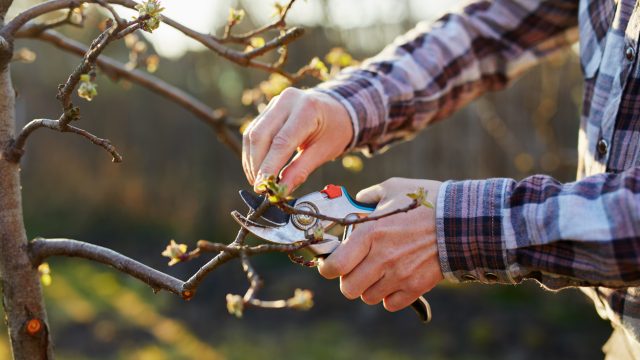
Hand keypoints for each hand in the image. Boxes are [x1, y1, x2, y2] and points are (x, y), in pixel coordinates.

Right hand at [242, 87, 351, 192]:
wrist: (336, 109)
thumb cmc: (334, 130)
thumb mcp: (324, 152)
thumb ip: (301, 170)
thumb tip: (280, 191)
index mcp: (307, 109)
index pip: (281, 141)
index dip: (269, 166)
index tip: (262, 187)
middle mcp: (288, 100)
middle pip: (261, 135)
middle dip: (257, 165)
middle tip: (259, 187)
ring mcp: (276, 102)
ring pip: (252, 134)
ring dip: (251, 160)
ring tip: (258, 181)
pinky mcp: (268, 109)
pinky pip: (253, 131)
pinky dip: (252, 152)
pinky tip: (257, 168)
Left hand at [317, 178, 443, 311]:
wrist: (462, 220)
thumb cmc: (426, 202)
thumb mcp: (393, 188)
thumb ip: (368, 196)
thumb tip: (356, 201)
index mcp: (369, 233)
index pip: (334, 266)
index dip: (328, 268)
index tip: (331, 264)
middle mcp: (381, 258)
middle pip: (348, 288)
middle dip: (348, 280)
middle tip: (356, 269)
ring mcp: (399, 276)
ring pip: (368, 297)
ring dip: (369, 288)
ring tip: (378, 273)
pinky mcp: (415, 287)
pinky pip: (390, 304)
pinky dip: (389, 296)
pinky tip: (395, 280)